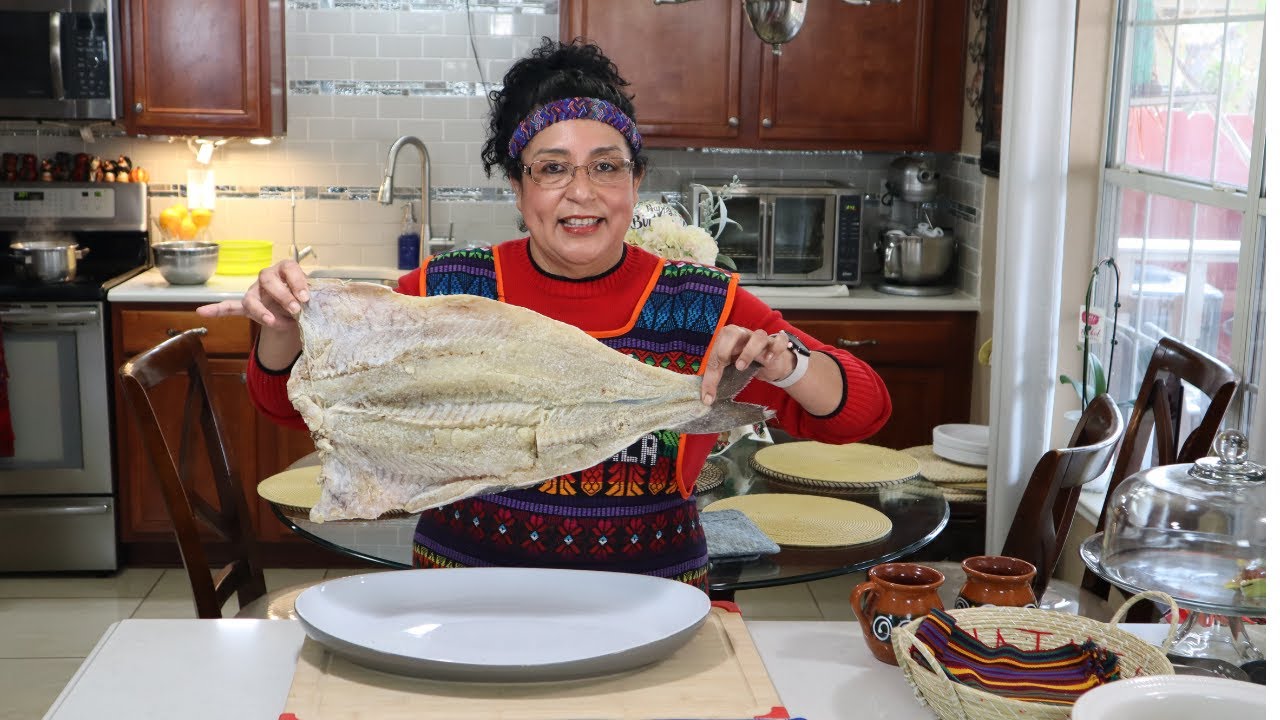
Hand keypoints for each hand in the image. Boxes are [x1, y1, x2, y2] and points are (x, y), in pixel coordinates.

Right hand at [195, 259, 309, 329]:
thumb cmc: (303, 300)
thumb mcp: (310, 300)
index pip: (289, 268)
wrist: (297, 313)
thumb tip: (309, 306)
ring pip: (251, 296)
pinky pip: (230, 306)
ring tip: (270, 322)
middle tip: (296, 309)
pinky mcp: (247, 306)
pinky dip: (218, 310)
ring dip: (261, 310)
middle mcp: (268, 278)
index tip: (306, 297)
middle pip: (268, 279)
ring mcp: (255, 292)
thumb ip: (308, 301)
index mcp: (285, 271)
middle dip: (282, 294)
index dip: (297, 280)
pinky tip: (203, 311)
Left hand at [699, 325, 795, 404]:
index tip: (709, 395)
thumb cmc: (746, 363)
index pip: (715, 351)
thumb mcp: (728, 370)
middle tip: (725, 366)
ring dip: (749, 351)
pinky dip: (775, 348)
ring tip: (741, 367)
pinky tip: (769, 360)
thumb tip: (706, 400)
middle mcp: (743, 335)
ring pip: (758, 335)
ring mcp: (761, 338)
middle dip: (726, 349)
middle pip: (732, 331)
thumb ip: (716, 380)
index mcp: (727, 339)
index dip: (710, 375)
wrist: (772, 363)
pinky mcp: (777, 343)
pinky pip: (779, 340)